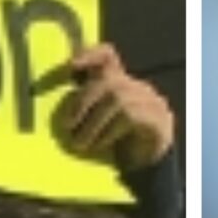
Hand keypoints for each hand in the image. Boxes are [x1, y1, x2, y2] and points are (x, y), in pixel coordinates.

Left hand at [52, 43, 173, 172]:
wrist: (150, 163)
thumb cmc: (118, 140)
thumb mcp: (98, 122)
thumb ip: (85, 111)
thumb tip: (60, 115)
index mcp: (119, 83)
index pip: (107, 56)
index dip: (89, 54)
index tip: (70, 65)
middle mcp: (135, 87)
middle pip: (107, 81)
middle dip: (83, 101)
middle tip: (67, 123)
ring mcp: (149, 101)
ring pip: (116, 99)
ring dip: (93, 123)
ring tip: (79, 142)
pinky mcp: (157, 119)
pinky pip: (129, 116)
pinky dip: (108, 132)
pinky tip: (99, 144)